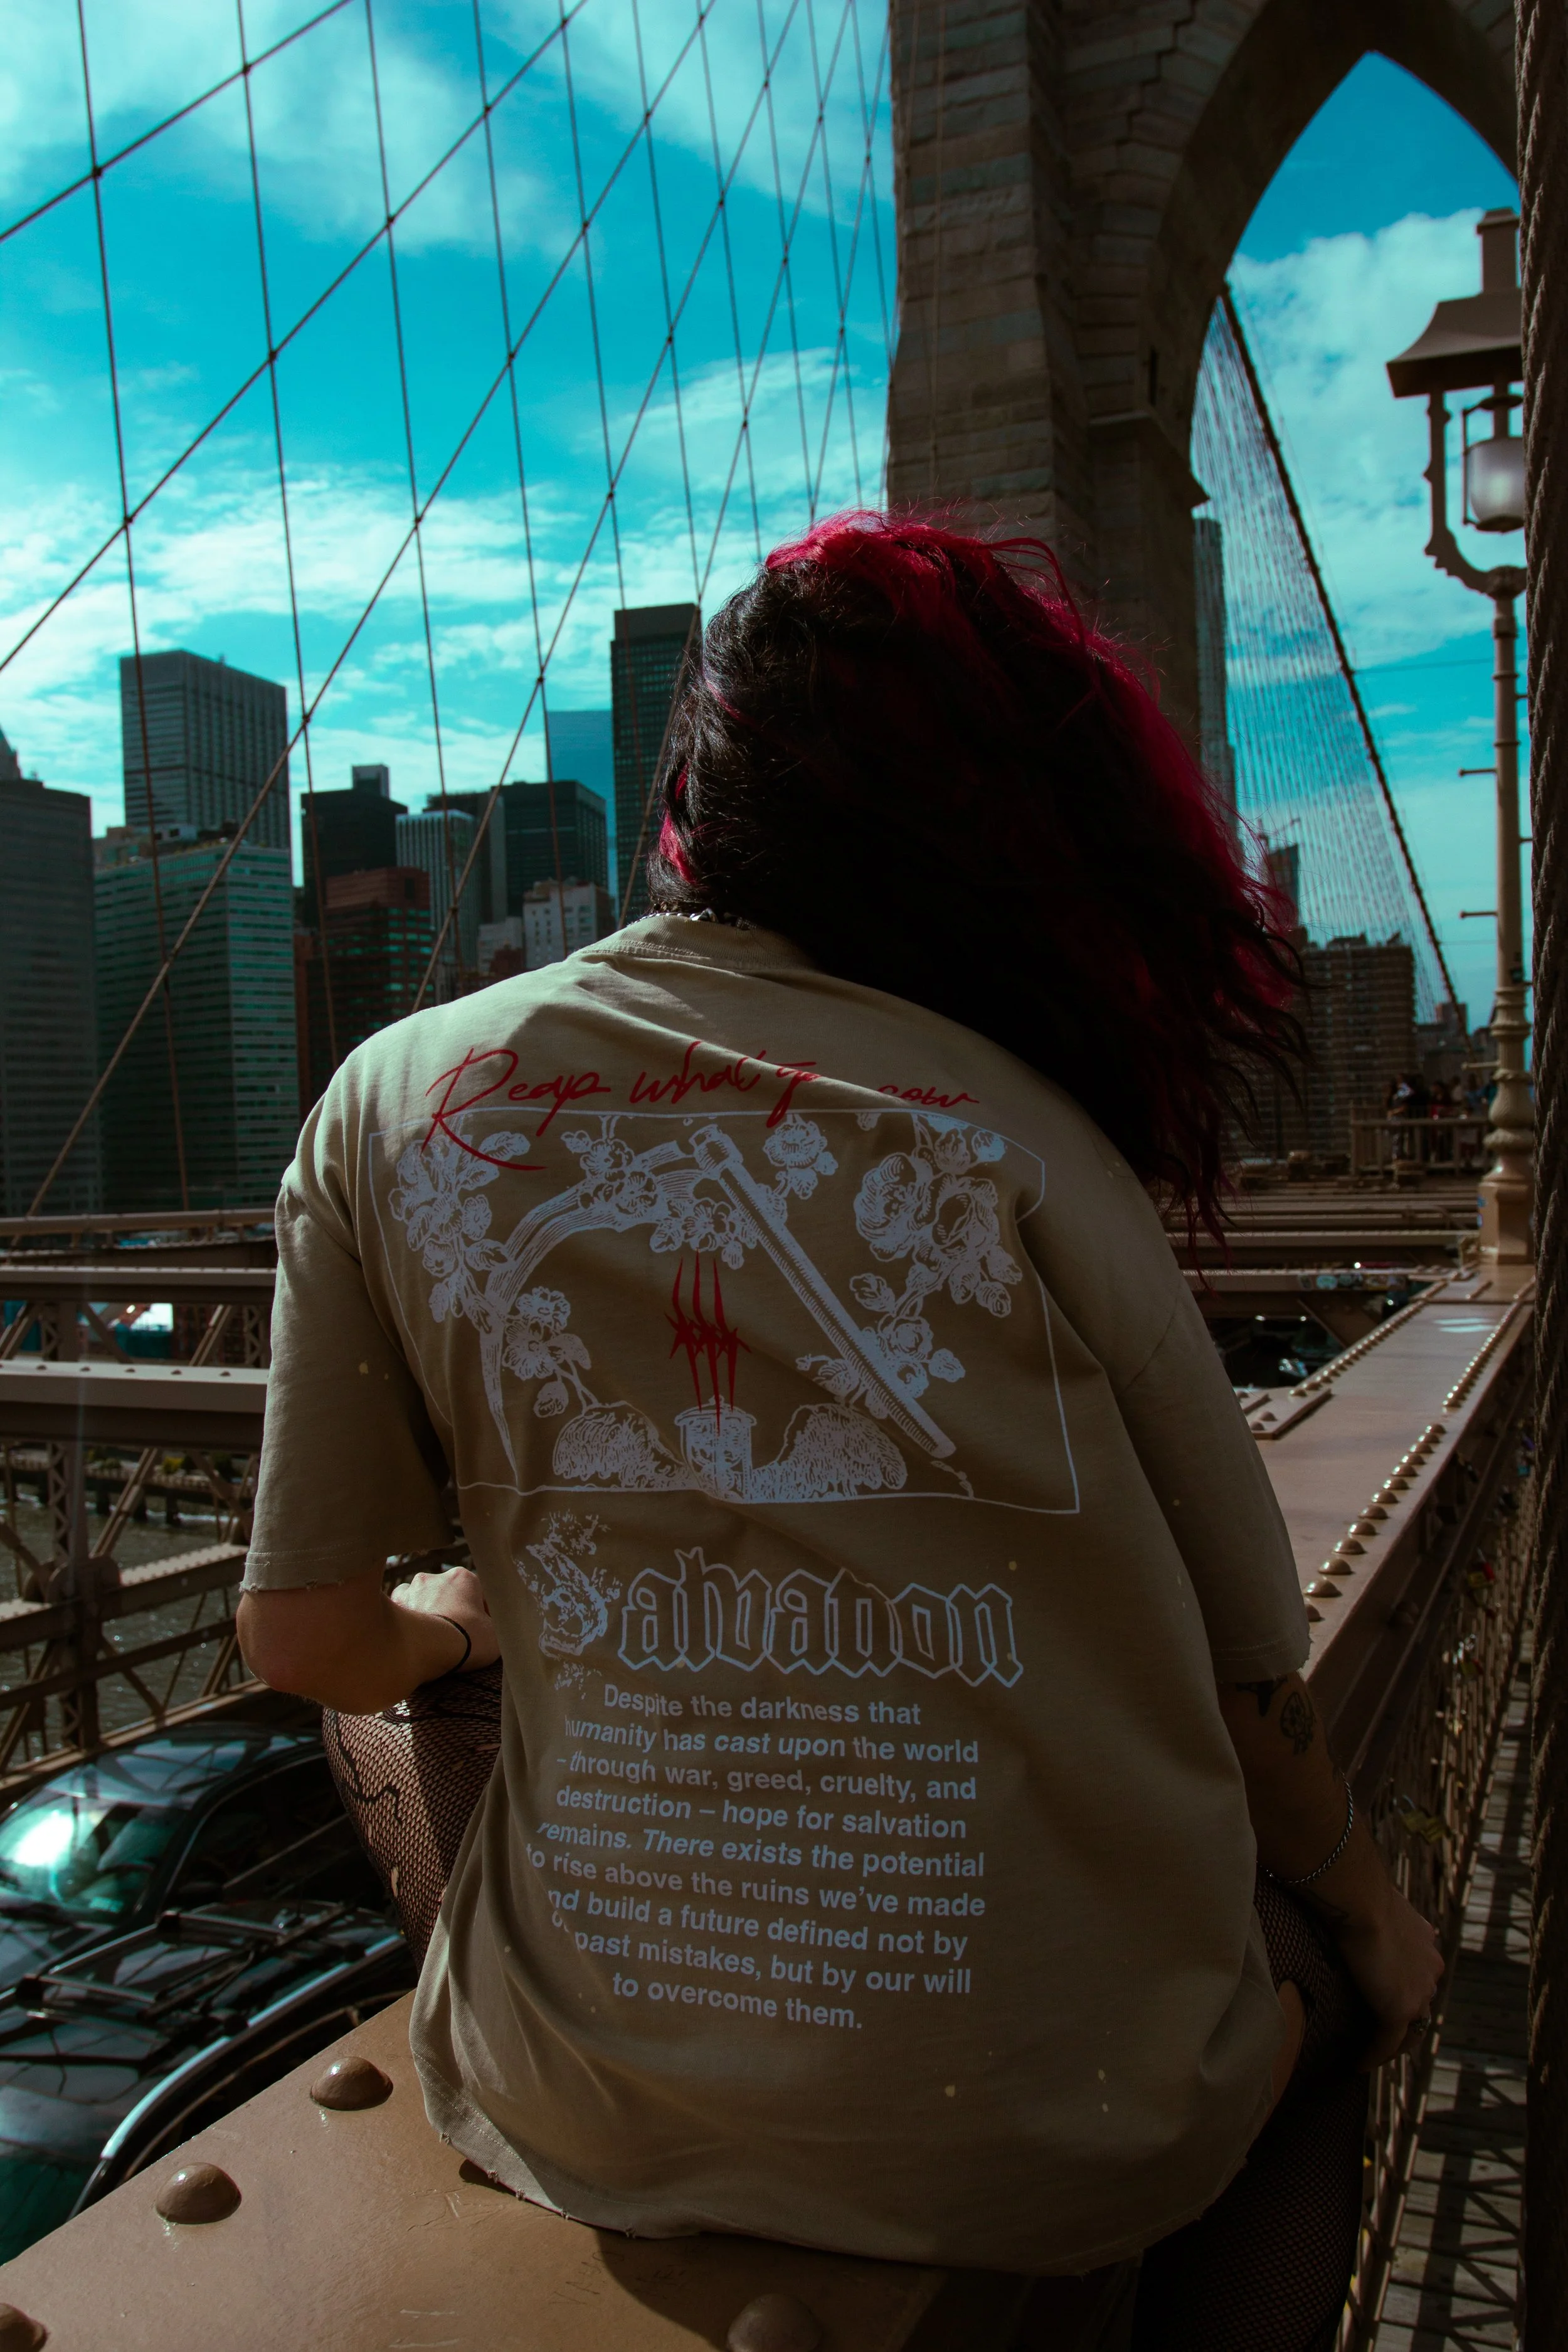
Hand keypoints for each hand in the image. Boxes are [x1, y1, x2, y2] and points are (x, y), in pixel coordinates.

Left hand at [389, 1565, 500, 1675]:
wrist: (430, 1649)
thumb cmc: (468, 1640)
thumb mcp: (498, 1634)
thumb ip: (498, 1625)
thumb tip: (498, 1629)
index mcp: (464, 1578)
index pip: (476, 1592)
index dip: (481, 1613)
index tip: (480, 1632)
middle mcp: (435, 1577)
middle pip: (447, 1593)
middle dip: (450, 1609)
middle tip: (454, 1635)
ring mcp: (412, 1589)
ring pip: (422, 1597)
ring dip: (427, 1610)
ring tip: (431, 1636)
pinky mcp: (394, 1604)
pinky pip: (402, 1609)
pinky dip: (407, 1618)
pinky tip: (413, 1634)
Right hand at [1333, 1881, 1443, 2068]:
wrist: (1361, 1897)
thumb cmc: (1359, 1889)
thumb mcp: (1380, 1900)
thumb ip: (1380, 1911)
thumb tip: (1359, 1901)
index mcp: (1426, 1943)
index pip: (1421, 1976)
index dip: (1406, 1990)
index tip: (1386, 1996)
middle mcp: (1431, 1969)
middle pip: (1421, 2007)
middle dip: (1405, 2023)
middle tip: (1381, 2036)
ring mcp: (1418, 1992)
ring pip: (1410, 2031)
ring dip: (1393, 2046)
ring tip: (1371, 2055)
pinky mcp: (1399, 2009)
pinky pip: (1387, 2043)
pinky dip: (1373, 2056)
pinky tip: (1357, 2065)